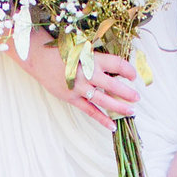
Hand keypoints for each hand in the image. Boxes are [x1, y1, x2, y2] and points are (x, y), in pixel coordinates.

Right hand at [14, 36, 139, 127]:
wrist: (39, 58)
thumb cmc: (63, 52)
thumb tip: (116, 71)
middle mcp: (88, 74)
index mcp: (92, 58)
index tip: (133, 76)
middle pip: (114, 85)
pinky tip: (112, 126)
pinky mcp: (71, 98)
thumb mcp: (83, 50)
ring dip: (119, 107)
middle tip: (137, 97)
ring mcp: (79, 87)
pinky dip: (102, 119)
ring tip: (131, 111)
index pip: (117, 64)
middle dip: (128, 93)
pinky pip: (90, 111)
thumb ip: (98, 60)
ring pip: (104, 101)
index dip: (128, 70)